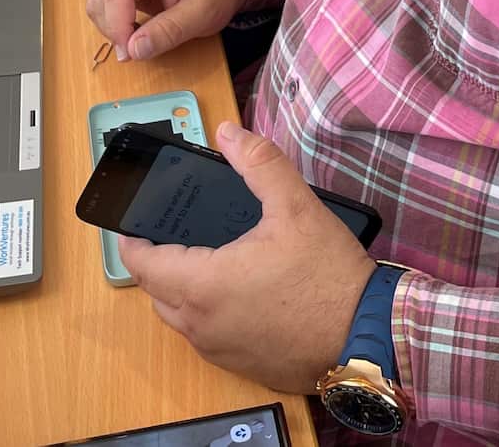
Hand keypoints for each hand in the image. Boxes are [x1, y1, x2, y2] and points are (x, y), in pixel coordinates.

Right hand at [85, 0, 247, 60]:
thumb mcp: (204, 13)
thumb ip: (169, 31)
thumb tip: (134, 49)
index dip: (117, 25)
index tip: (130, 51)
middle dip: (114, 28)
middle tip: (136, 50)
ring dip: (112, 25)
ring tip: (139, 38)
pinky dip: (114, 20)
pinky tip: (135, 28)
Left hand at [118, 120, 377, 391]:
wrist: (368, 336)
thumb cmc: (328, 275)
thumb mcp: (295, 205)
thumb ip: (259, 163)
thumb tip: (228, 133)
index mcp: (204, 286)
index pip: (143, 264)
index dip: (132, 240)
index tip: (131, 221)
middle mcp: (202, 325)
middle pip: (157, 292)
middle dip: (157, 261)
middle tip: (175, 230)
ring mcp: (220, 351)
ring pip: (180, 317)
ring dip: (181, 288)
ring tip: (207, 255)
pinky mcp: (241, 365)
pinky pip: (207, 336)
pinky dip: (207, 312)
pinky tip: (239, 288)